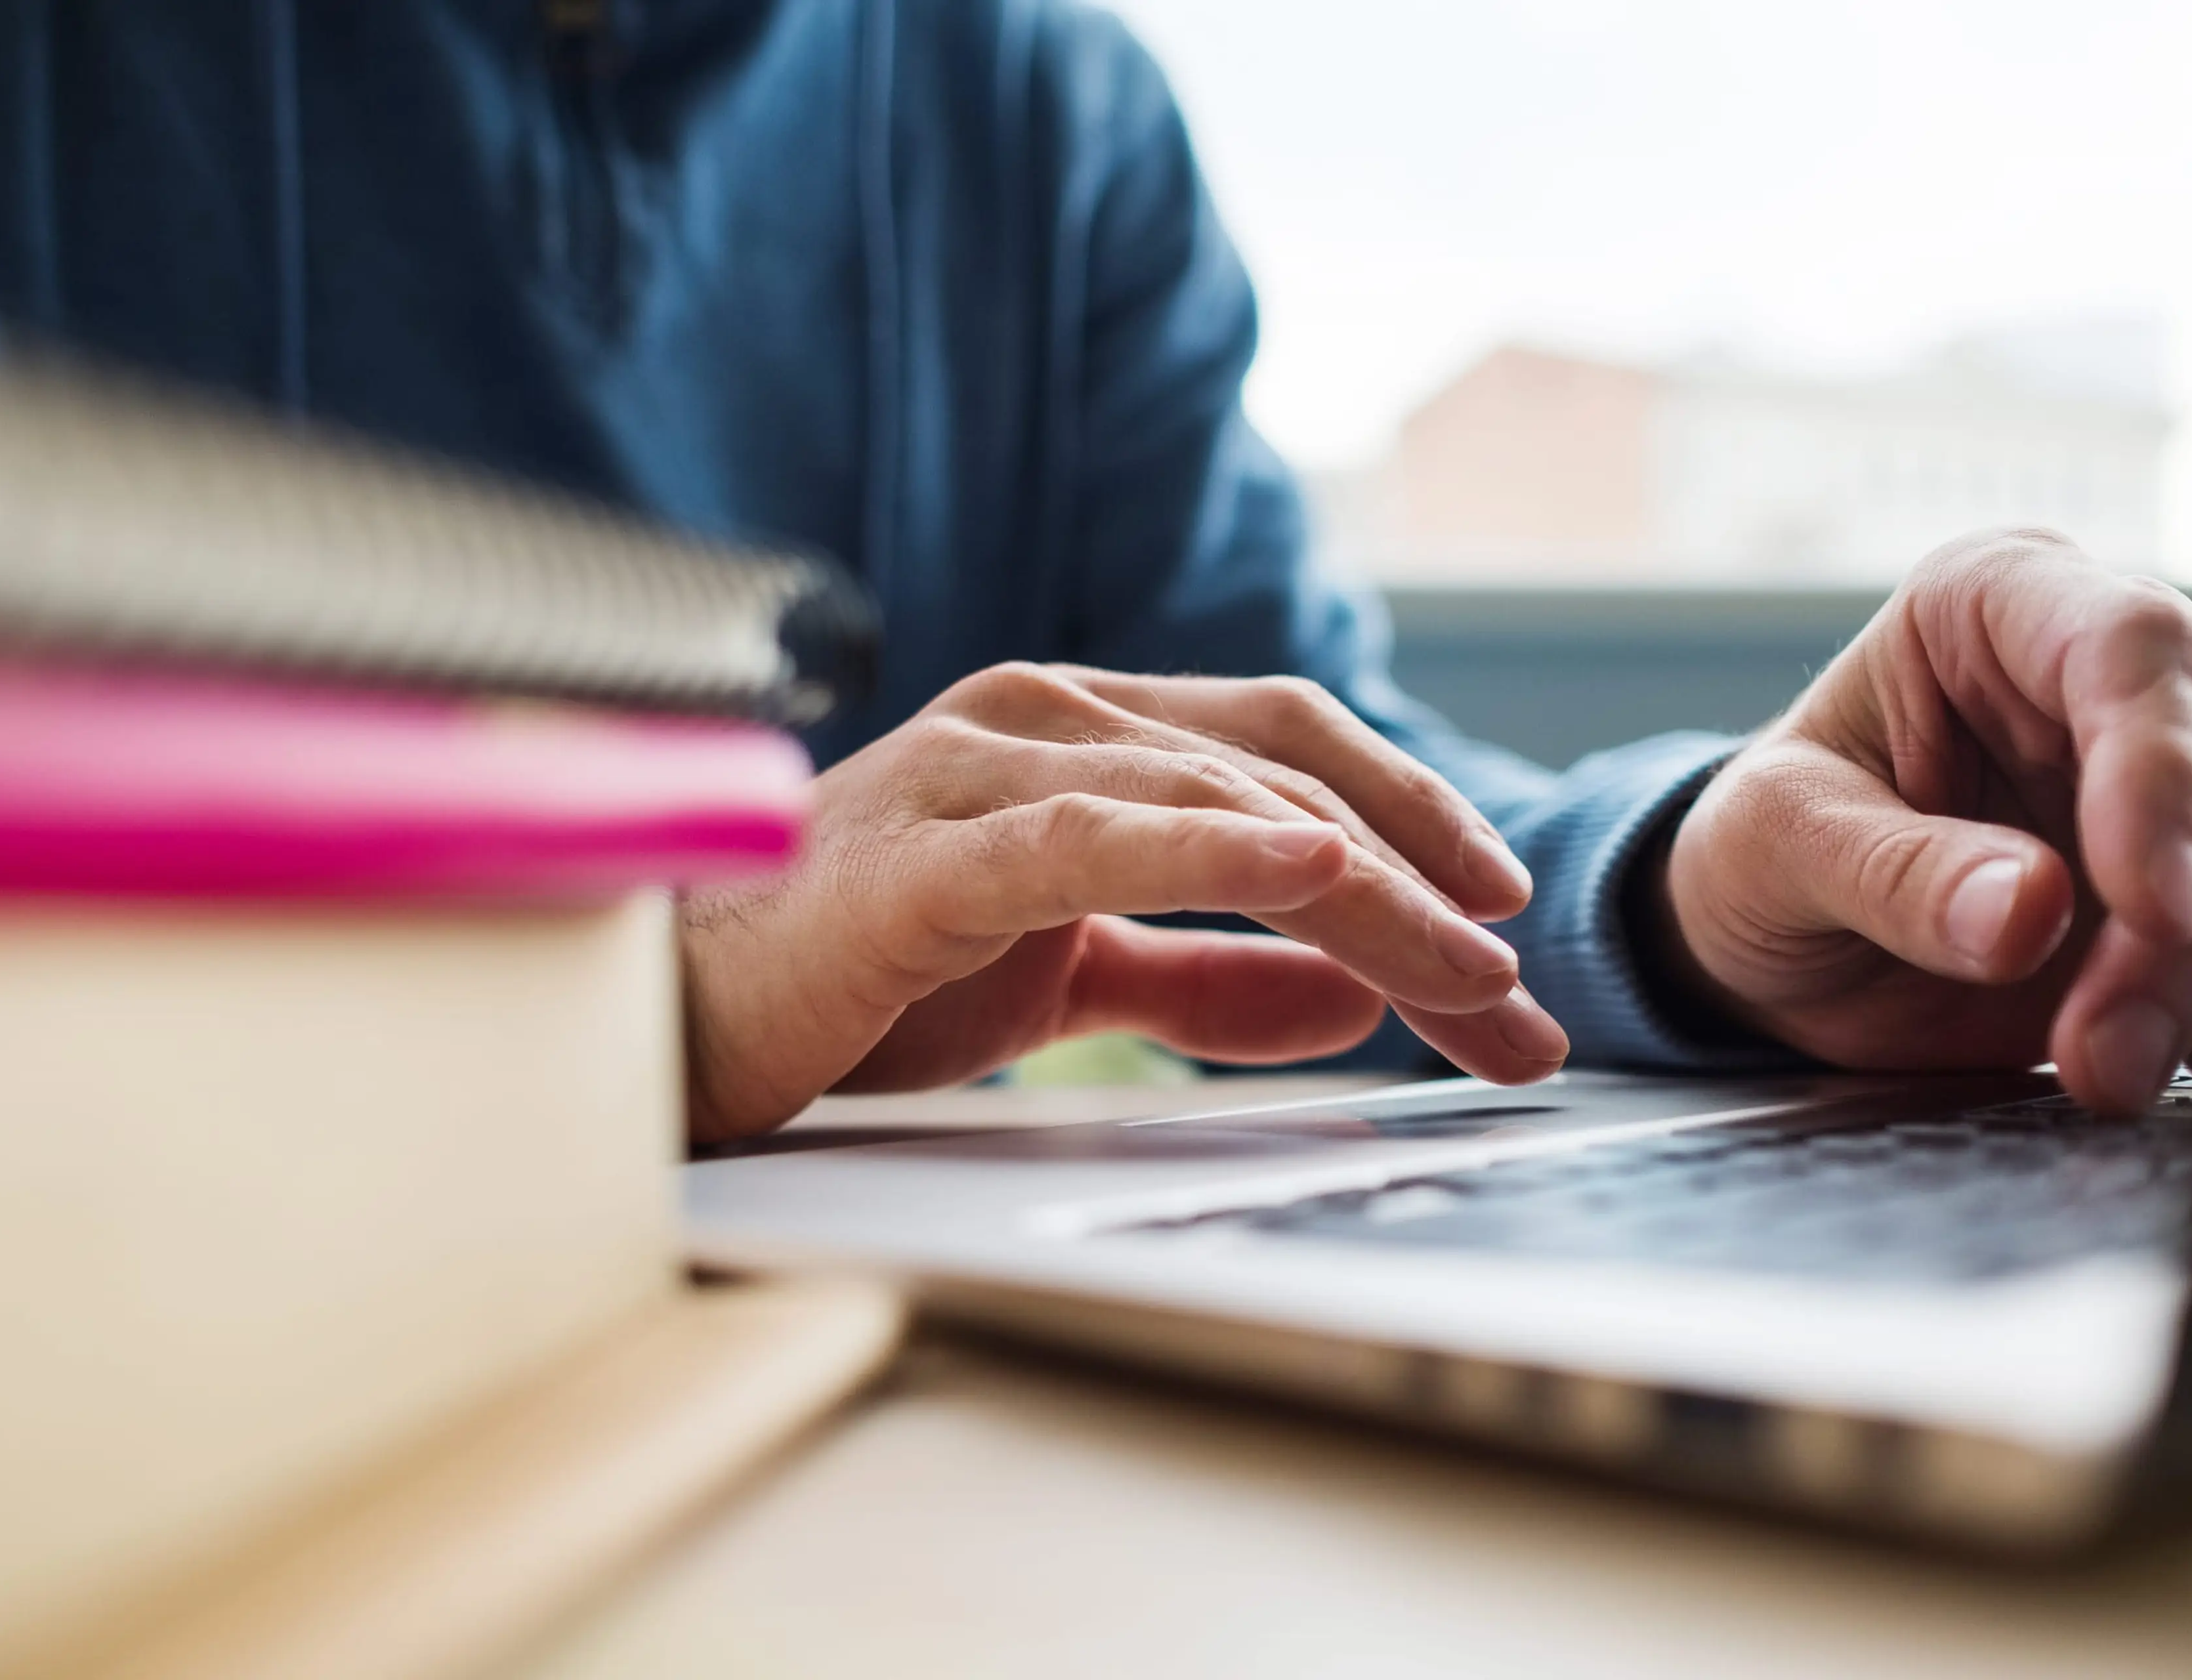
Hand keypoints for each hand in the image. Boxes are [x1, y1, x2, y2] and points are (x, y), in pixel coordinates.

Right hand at [678, 663, 1564, 1140]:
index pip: (1284, 750)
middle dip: (1421, 880)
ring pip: (1215, 804)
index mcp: (1078, 735)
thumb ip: (1203, 976)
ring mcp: (978, 771)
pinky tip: (1310, 872)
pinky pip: (1091, 840)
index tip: (1500, 920)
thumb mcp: (1072, 976)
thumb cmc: (860, 975)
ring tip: (1466, 976)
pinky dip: (1211, 849)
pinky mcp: (925, 856)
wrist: (676, 1015)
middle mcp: (1041, 718)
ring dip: (1363, 891)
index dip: (1410, 818)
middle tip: (1515, 998)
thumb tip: (1348, 996)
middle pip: (1281, 773)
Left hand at [1659, 528, 2191, 1113]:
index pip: (2129, 648)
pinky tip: (2166, 1068)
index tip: (2150, 906)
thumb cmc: (1764, 846)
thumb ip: (1892, 871)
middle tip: (2101, 1053)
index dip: (2160, 775)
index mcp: (1996, 602)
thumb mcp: (1774, 844)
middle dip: (2186, 931)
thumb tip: (2028, 912)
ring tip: (2108, 1076)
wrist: (1767, 935)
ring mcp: (2172, 781)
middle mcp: (2109, 674)